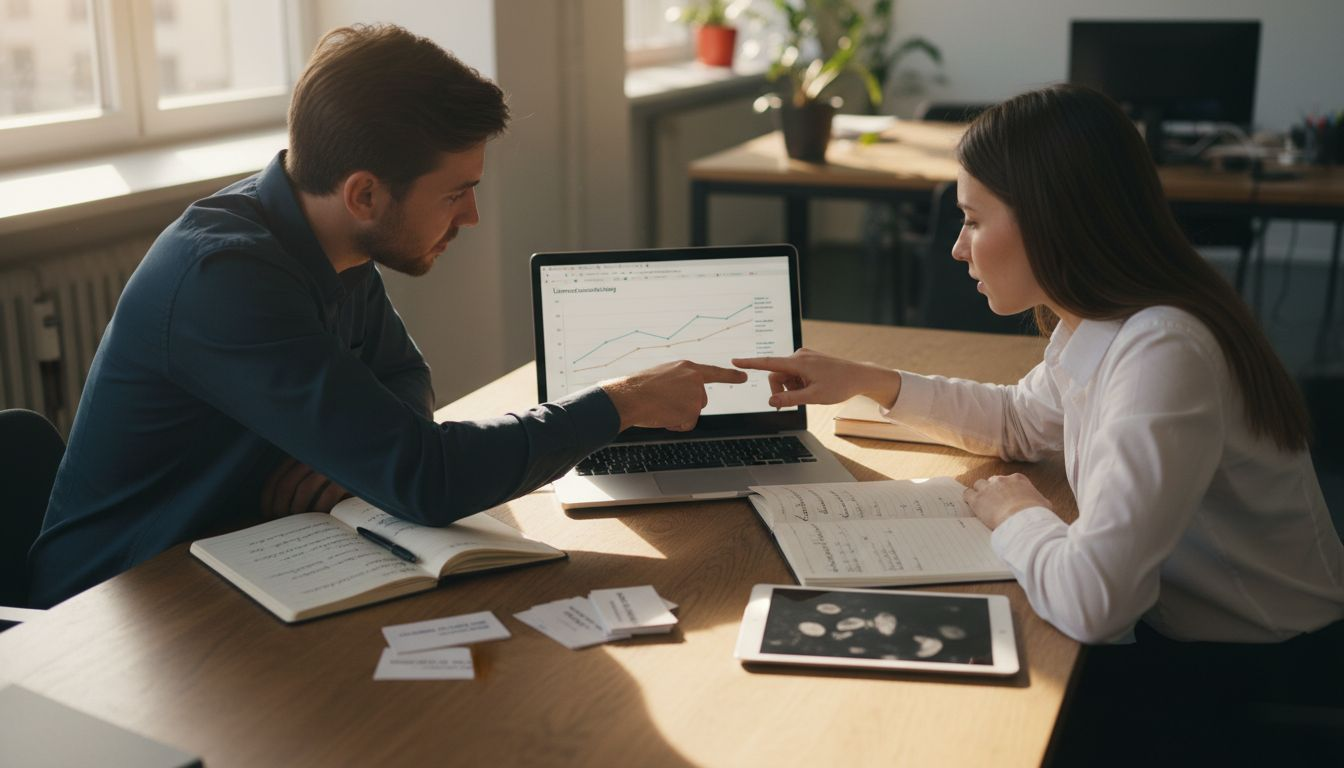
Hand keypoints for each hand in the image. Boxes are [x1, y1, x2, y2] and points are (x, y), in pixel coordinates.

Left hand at [260, 457, 350, 517]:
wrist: (373, 470)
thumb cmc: (341, 479)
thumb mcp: (318, 476)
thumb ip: (299, 483)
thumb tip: (274, 510)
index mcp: (302, 454)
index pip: (276, 477)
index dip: (268, 499)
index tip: (267, 515)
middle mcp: (314, 456)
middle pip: (286, 484)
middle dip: (280, 508)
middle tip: (283, 523)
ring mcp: (330, 463)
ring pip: (305, 489)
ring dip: (298, 510)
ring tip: (300, 523)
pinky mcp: (347, 474)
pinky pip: (328, 494)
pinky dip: (321, 509)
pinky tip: (322, 518)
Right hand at [601, 360, 747, 430]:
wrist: (629, 396)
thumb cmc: (638, 388)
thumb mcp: (662, 375)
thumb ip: (678, 381)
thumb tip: (681, 394)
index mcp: (687, 367)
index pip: (713, 372)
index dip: (730, 375)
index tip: (743, 377)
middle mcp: (694, 379)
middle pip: (699, 400)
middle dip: (684, 407)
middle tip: (663, 402)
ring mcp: (695, 394)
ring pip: (692, 413)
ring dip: (678, 416)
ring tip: (660, 407)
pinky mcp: (692, 410)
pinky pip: (687, 424)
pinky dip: (676, 425)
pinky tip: (663, 416)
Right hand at [732, 348, 901, 408]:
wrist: (859, 376)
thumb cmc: (839, 385)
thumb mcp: (814, 397)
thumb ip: (790, 399)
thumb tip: (771, 401)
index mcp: (798, 362)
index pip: (768, 363)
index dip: (750, 363)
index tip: (735, 361)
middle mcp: (799, 356)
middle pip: (776, 374)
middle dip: (781, 390)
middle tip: (794, 402)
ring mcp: (804, 357)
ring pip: (785, 375)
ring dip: (791, 388)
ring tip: (809, 394)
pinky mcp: (808, 360)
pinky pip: (794, 373)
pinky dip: (798, 383)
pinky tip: (812, 387)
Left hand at [963, 473, 1051, 529]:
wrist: (1023, 520)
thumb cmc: (1036, 514)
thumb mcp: (1044, 504)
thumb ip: (1039, 500)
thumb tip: (1042, 504)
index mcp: (1018, 479)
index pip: (1008, 480)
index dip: (1006, 489)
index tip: (1007, 497)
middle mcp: (1001, 480)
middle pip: (992, 481)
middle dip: (993, 490)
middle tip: (995, 502)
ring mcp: (988, 488)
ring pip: (979, 485)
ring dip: (980, 492)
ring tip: (983, 503)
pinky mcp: (977, 499)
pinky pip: (968, 494)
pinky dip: (969, 498)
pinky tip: (972, 505)